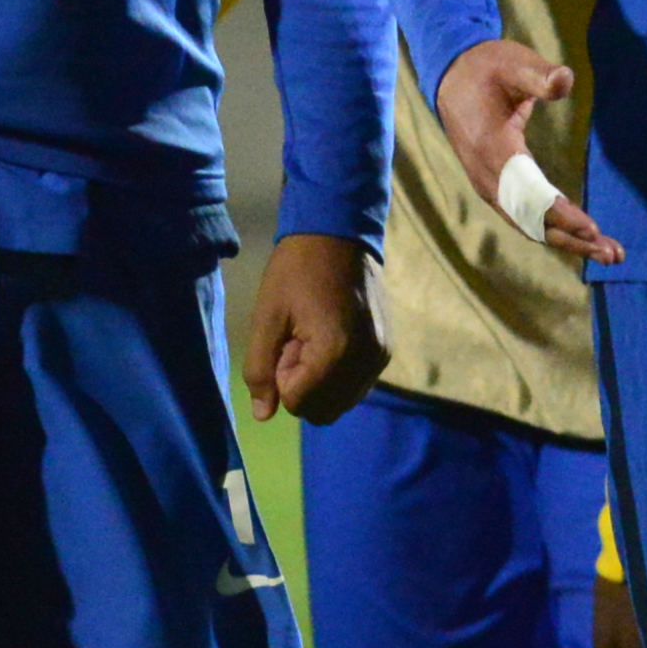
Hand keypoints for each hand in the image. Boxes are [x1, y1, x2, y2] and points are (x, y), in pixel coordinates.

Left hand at [242, 230, 383, 421]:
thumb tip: (263, 415)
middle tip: (298, 342)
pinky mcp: (386, 350)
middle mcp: (365, 361)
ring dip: (321, 382)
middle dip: (303, 385)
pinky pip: (357, 386)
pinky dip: (338, 375)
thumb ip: (260, 369)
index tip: (286, 339)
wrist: (339, 232)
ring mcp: (380, 357)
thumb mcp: (267, 317)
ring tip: (315, 337)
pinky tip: (332, 337)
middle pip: (323, 411)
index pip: (298, 402)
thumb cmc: (295, 270)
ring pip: (342, 403)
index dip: (282, 377)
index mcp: (335, 352)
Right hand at [436, 36, 614, 266]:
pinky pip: (523, 217)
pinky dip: (552, 231)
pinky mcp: (494, 186)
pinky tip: (579, 239)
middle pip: (532, 220)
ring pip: (528, 224)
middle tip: (614, 254)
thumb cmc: (487, 68)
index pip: (530, 193)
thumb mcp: (513, 63)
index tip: (593, 229)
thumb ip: (539, 75)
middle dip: (573, 240)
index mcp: (493, 148)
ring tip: (607, 252)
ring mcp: (488, 185)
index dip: (561, 214)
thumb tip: (564, 80)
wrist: (451, 78)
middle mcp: (488, 176)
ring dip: (567, 241)